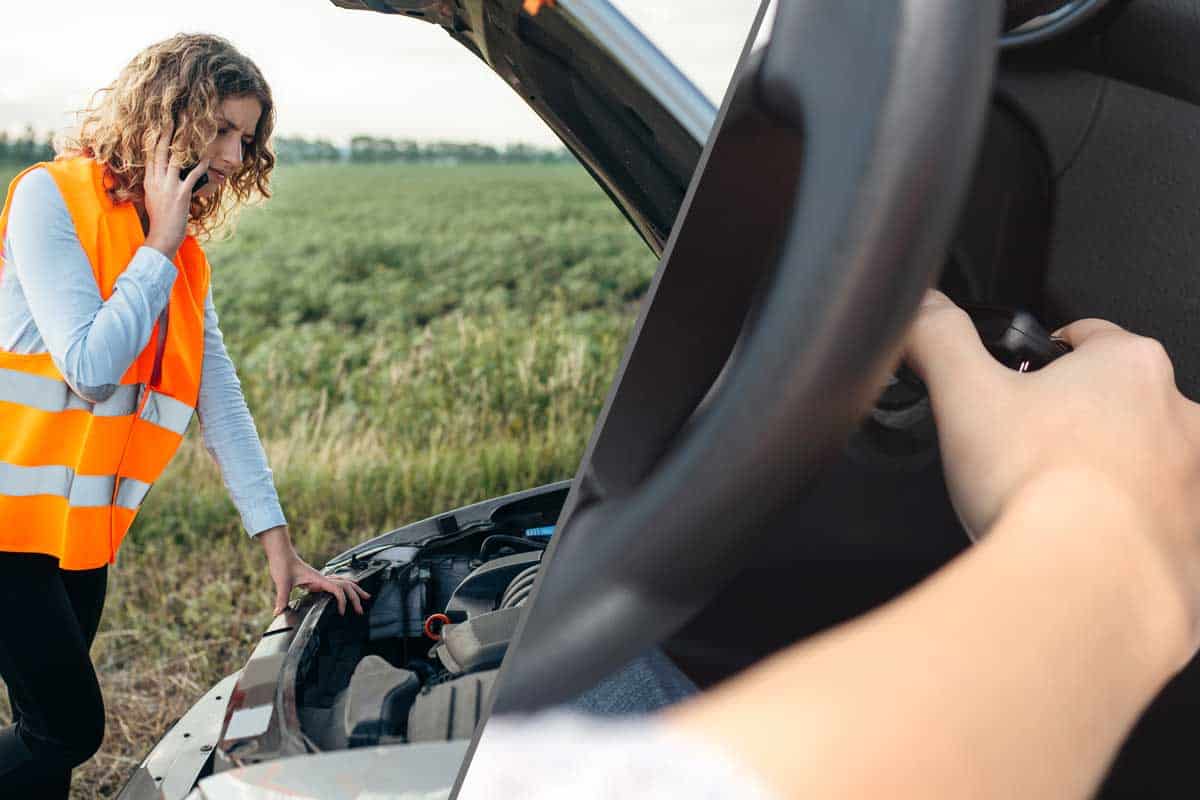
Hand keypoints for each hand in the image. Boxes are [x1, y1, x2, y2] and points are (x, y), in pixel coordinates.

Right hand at [142, 116, 208, 257]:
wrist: (162, 236)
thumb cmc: (160, 220)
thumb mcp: (153, 198)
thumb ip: (157, 184)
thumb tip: (161, 174)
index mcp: (149, 181)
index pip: (150, 154)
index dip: (155, 138)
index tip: (159, 125)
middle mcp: (156, 180)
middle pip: (159, 151)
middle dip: (165, 133)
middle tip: (171, 117)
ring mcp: (168, 186)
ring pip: (174, 159)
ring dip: (182, 143)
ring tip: (188, 129)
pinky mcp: (181, 194)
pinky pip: (192, 176)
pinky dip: (200, 166)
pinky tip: (207, 158)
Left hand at [256, 526, 370, 615]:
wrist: (282, 553)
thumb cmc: (283, 564)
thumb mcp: (282, 582)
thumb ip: (282, 598)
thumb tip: (278, 612)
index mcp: (319, 579)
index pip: (338, 590)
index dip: (343, 601)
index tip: (342, 612)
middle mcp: (323, 578)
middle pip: (347, 586)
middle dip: (356, 597)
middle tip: (361, 610)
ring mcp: (321, 578)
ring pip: (345, 582)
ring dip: (355, 590)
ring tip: (364, 597)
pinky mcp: (317, 579)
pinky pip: (337, 582)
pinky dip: (346, 586)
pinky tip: (347, 589)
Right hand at [903, 291, 1199, 597]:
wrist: (1085, 586)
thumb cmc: (1038, 490)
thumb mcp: (962, 392)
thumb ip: (938, 335)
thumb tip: (921, 308)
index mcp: (1129, 366)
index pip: (1084, 336)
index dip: (1039, 355)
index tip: (1016, 383)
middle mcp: (1179, 417)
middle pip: (1114, 402)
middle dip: (1071, 420)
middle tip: (1021, 452)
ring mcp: (1194, 483)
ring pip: (1140, 463)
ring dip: (1102, 474)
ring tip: (1047, 504)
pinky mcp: (1192, 541)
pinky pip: (1152, 525)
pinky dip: (1119, 531)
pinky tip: (1078, 545)